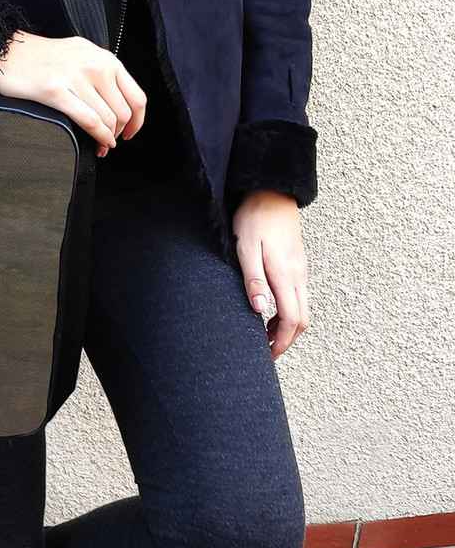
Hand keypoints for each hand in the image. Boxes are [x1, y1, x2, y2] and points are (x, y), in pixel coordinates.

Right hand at [0, 24, 145, 155]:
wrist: (7, 50)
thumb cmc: (42, 57)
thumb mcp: (82, 55)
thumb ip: (102, 73)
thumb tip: (119, 102)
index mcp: (105, 58)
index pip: (137, 96)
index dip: (137, 121)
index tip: (129, 132)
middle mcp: (96, 66)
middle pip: (124, 111)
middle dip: (120, 133)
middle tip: (110, 143)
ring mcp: (76, 77)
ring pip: (108, 119)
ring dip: (108, 139)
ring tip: (101, 147)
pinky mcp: (56, 91)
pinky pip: (89, 121)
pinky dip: (98, 137)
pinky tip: (96, 143)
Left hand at [231, 189, 309, 358]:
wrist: (272, 192)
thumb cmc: (254, 218)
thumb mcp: (245, 248)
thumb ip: (253, 279)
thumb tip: (258, 310)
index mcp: (284, 275)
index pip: (291, 319)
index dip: (281, 342)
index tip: (269, 356)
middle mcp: (298, 275)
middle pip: (301, 319)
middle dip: (286, 340)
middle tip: (267, 353)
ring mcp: (300, 270)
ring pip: (302, 309)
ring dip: (287, 327)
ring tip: (264, 337)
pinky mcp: (297, 264)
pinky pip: (299, 296)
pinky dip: (288, 312)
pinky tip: (270, 312)